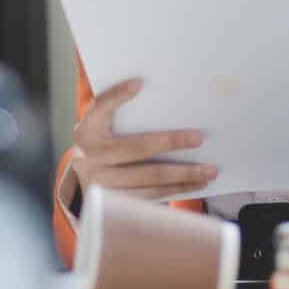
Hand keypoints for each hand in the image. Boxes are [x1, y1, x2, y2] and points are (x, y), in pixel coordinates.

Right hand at [71, 78, 216, 201]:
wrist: (80, 182)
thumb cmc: (100, 144)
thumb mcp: (100, 127)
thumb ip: (116, 110)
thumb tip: (146, 90)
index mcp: (86, 131)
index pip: (101, 108)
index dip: (117, 95)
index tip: (138, 83)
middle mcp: (90, 158)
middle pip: (137, 148)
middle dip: (171, 142)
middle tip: (199, 138)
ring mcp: (102, 184)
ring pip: (149, 178)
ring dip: (183, 174)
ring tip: (208, 171)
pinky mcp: (115, 205)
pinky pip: (151, 197)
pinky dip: (175, 190)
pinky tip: (194, 184)